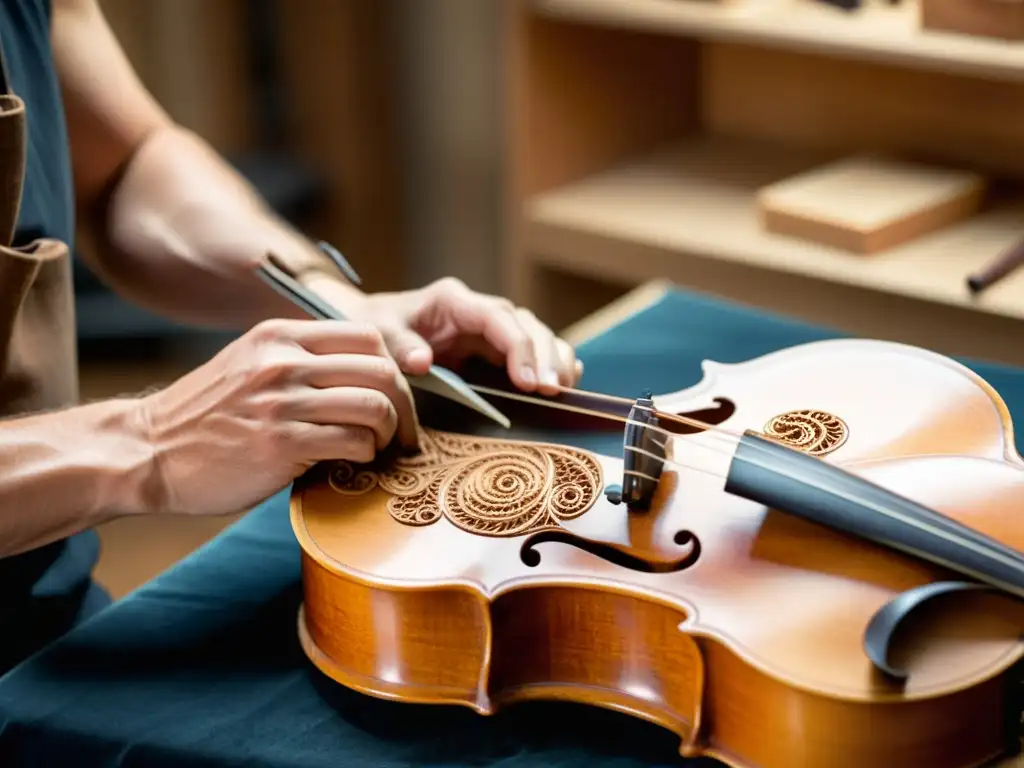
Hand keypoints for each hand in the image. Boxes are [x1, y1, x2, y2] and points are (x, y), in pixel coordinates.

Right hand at [137, 318, 418, 516]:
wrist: (148, 450)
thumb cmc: (207, 414)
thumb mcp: (250, 363)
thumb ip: (301, 359)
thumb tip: (367, 373)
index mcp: (279, 335)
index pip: (368, 336)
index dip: (394, 367)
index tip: (395, 395)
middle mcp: (283, 362)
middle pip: (381, 370)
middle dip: (404, 404)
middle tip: (401, 430)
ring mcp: (282, 402)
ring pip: (375, 406)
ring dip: (389, 432)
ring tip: (379, 448)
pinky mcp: (281, 444)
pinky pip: (353, 443)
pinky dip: (366, 455)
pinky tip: (355, 462)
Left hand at [337, 277, 582, 394]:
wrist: (373, 327)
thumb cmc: (376, 328)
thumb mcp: (379, 333)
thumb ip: (398, 344)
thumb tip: (421, 361)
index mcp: (453, 301)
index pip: (497, 318)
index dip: (518, 348)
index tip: (528, 382)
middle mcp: (478, 310)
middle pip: (526, 325)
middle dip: (545, 356)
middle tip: (553, 391)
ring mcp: (490, 328)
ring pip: (536, 334)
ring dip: (554, 360)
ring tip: (563, 390)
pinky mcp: (494, 346)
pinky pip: (532, 349)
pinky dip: (552, 363)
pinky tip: (566, 382)